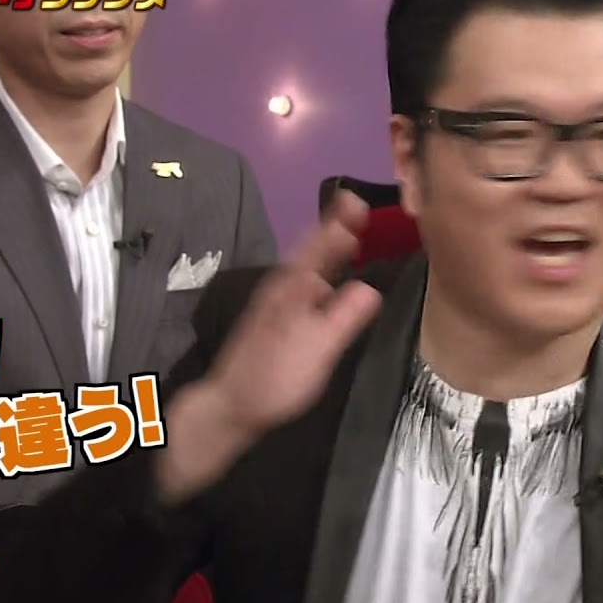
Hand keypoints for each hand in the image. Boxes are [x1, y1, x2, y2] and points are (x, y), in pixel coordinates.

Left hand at [157, 192, 381, 501]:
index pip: (320, 244)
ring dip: (325, 247)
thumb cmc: (275, 376)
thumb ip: (344, 316)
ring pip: (306, 265)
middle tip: (356, 205)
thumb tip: (372, 288)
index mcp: (294, 287)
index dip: (337, 222)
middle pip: (312, 249)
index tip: (355, 198)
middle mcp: (283, 287)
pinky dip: (318, 270)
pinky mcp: (275, 320)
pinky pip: (303, 282)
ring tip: (347, 233)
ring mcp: (276, 303)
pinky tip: (325, 280)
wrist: (230, 405)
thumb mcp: (317, 347)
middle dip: (333, 227)